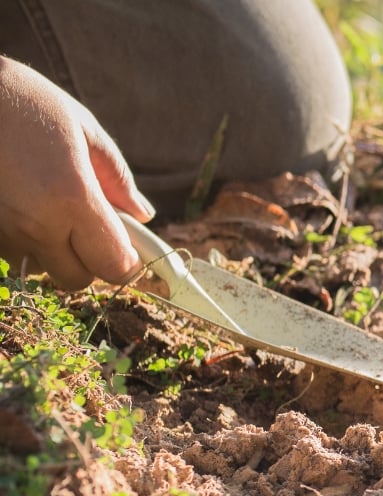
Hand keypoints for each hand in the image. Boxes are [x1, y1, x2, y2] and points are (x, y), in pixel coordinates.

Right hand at [0, 57, 154, 289]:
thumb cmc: (26, 102)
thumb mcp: (84, 130)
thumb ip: (117, 179)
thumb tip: (143, 215)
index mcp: (72, 197)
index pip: (114, 265)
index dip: (129, 262)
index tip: (132, 245)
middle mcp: (36, 223)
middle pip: (78, 280)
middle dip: (92, 262)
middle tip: (94, 227)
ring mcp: (4, 229)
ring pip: (44, 269)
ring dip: (57, 252)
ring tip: (52, 208)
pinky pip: (14, 254)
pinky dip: (27, 242)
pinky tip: (26, 206)